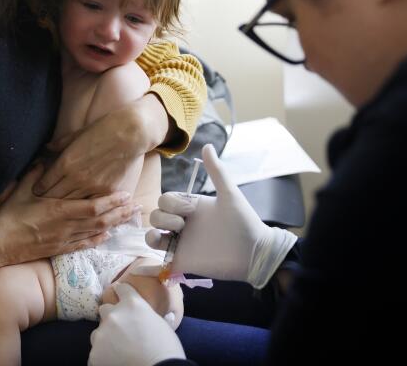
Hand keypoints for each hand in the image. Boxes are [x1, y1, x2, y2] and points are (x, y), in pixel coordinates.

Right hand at [0, 165, 140, 274]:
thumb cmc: (9, 216)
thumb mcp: (22, 190)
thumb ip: (36, 173)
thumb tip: (45, 157)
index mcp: (59, 209)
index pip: (94, 205)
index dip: (112, 201)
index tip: (125, 194)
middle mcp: (66, 226)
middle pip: (101, 219)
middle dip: (120, 213)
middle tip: (136, 207)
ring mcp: (64, 239)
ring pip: (95, 232)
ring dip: (114, 225)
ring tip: (128, 220)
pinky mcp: (59, 249)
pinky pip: (83, 245)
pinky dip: (97, 240)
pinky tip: (107, 235)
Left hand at [34, 94, 169, 198]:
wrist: (129, 133)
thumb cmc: (102, 130)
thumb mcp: (76, 135)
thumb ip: (59, 144)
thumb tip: (46, 148)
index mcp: (65, 163)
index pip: (44, 184)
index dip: (38, 189)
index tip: (37, 191)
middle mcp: (76, 177)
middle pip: (54, 198)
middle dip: (48, 202)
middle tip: (44, 205)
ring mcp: (92, 186)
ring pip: (72, 205)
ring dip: (65, 208)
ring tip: (60, 211)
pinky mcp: (107, 191)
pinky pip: (92, 206)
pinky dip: (85, 209)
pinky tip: (81, 211)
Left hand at [89, 283, 183, 365]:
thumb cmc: (166, 348)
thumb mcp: (159, 323)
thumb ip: (145, 315)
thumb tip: (143, 319)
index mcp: (132, 304)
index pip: (121, 288)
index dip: (121, 292)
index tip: (121, 295)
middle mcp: (114, 314)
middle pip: (104, 309)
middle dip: (111, 317)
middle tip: (121, 330)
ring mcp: (102, 333)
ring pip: (98, 332)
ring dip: (105, 338)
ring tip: (117, 350)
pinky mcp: (95, 352)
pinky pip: (96, 353)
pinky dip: (103, 357)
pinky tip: (114, 361)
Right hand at [147, 144, 296, 288]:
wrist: (254, 253)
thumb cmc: (244, 222)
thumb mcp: (229, 194)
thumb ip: (217, 172)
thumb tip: (207, 145)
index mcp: (191, 207)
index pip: (166, 200)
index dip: (172, 203)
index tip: (190, 209)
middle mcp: (183, 224)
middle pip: (156, 215)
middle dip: (164, 216)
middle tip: (183, 224)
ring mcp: (181, 242)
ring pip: (153, 234)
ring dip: (154, 232)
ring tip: (174, 235)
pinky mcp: (182, 260)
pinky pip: (159, 256)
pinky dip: (153, 252)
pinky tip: (163, 246)